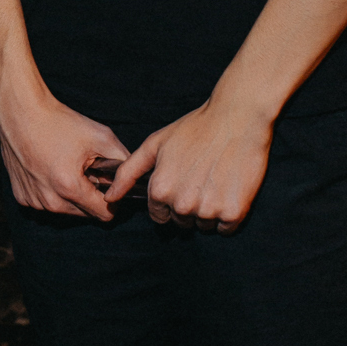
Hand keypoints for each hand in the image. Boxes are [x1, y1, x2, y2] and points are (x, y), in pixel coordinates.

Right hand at [0, 84, 128, 218]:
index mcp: (70, 187)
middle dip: (90, 196)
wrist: (20, 112)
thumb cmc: (58, 122)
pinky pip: (46, 204)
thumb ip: (123, 159)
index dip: (112, 201)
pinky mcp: (22, 197)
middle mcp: (50, 201)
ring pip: (65, 211)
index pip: (104, 215)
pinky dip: (52, 192)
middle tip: (86, 171)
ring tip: (66, 168)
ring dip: (71, 196)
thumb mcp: (99, 135)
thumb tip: (133, 177)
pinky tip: (49, 170)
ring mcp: (33, 201)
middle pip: (85, 214)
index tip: (107, 184)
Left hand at [108, 95, 273, 232]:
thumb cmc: (194, 128)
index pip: (159, 216)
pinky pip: (226, 228)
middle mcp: (182, 204)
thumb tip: (109, 197)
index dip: (168, 202)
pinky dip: (228, 214)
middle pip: (182, 222)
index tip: (181, 183)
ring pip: (204, 225)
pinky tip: (229, 189)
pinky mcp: (233, 212)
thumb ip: (128, 173)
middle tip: (200, 179)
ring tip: (215, 181)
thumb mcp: (154, 144)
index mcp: (160, 190)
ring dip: (208, 210)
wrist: (237, 118)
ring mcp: (208, 210)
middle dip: (188, 206)